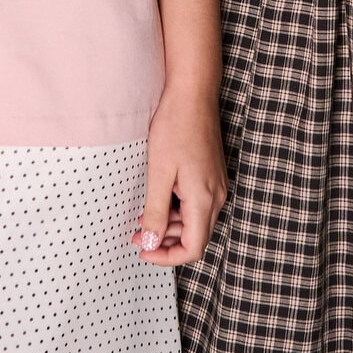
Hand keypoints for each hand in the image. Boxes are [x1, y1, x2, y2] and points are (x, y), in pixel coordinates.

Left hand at [134, 85, 226, 265]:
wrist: (193, 95)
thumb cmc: (176, 128)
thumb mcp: (159, 173)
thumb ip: (155, 212)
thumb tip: (150, 243)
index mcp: (204, 199)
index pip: (193, 247)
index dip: (168, 257)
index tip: (144, 252)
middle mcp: (216, 196)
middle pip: (195, 238)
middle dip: (165, 243)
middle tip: (136, 236)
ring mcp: (216, 186)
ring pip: (195, 222)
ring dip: (169, 227)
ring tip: (142, 219)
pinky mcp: (211, 177)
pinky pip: (196, 206)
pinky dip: (176, 211)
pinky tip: (157, 201)